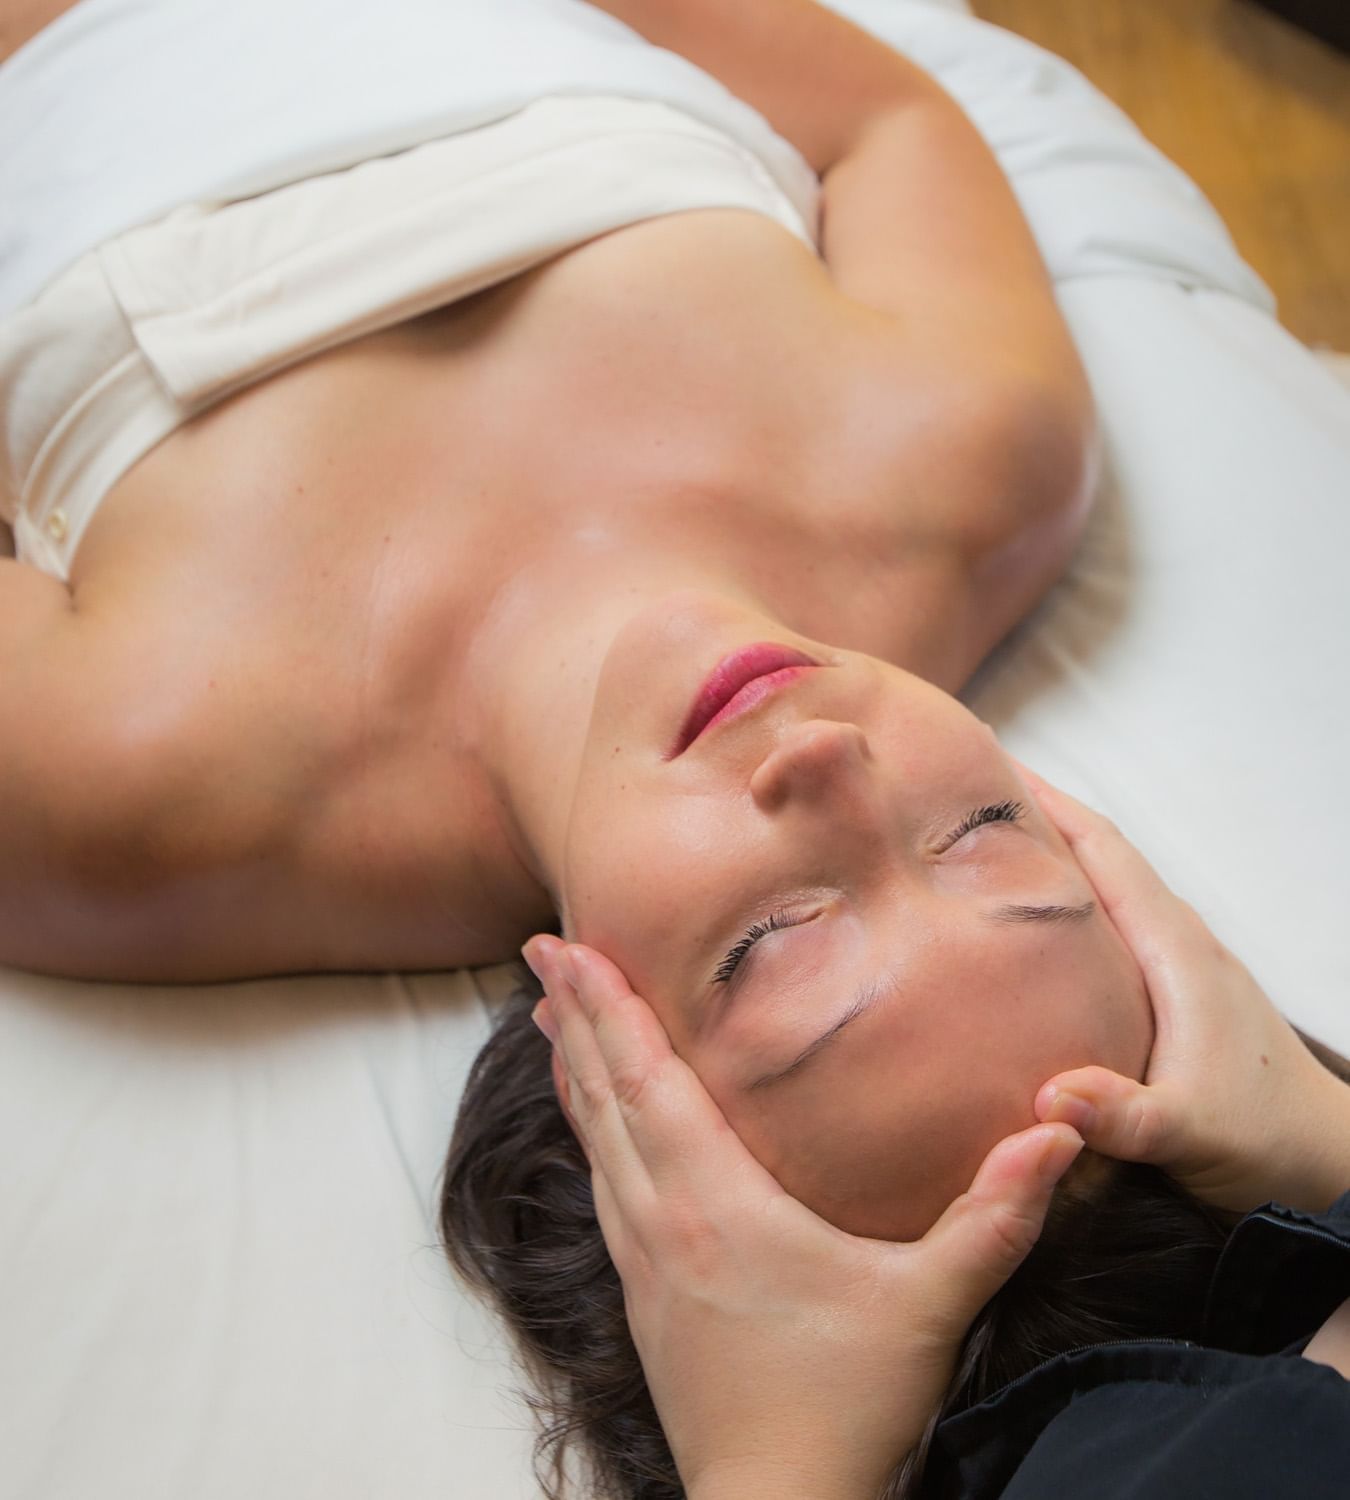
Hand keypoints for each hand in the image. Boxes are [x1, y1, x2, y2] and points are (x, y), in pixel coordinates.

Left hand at [521, 935, 1083, 1499]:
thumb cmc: (847, 1409)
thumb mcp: (931, 1306)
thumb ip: (994, 1218)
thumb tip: (1056, 1137)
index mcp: (717, 1205)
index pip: (648, 1081)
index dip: (605, 1008)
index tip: (570, 947)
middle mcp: (663, 1221)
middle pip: (603, 1096)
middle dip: (571, 1015)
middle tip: (544, 949)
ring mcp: (644, 1260)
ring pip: (595, 1140)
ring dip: (572, 1068)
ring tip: (551, 1015)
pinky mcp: (642, 1295)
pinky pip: (603, 1187)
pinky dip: (589, 1132)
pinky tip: (593, 1122)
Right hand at [1020, 762, 1349, 1216]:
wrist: (1329, 1162)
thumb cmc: (1268, 1141)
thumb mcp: (1192, 1133)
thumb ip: (1125, 1115)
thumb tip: (1049, 1099)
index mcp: (1175, 950)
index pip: (1103, 850)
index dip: (1046, 802)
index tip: (988, 763)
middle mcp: (1177, 941)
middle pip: (1099, 853)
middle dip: (1036, 813)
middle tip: (959, 792)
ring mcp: (1179, 963)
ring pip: (1106, 885)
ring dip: (1052, 853)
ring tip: (982, 843)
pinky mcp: (1176, 989)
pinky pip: (1111, 921)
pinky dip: (1069, 899)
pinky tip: (1034, 923)